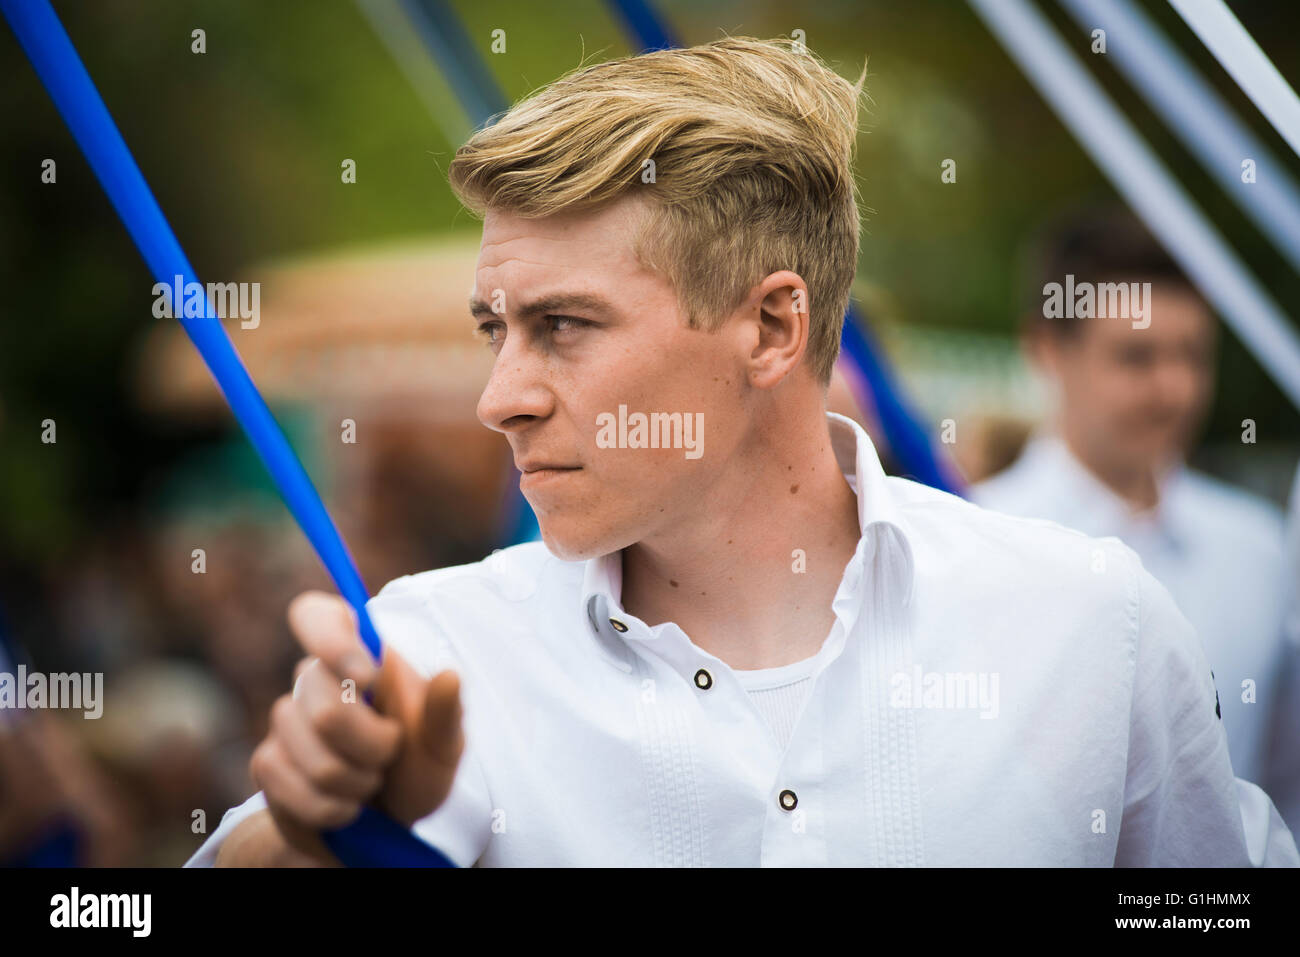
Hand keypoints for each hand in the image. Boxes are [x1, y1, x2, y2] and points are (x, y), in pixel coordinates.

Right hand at [250, 591, 463, 859]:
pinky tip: (345, 806)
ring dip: (355, 783)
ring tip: (370, 781)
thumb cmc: (417, 767)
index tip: (367, 678)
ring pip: (313, 757)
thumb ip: (445, 714)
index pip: (316, 616)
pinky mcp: (267, 762)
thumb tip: (449, 676)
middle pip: (326, 712)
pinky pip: (289, 786)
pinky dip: (329, 808)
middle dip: (371, 748)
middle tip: (390, 755)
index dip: (331, 642)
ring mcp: (286, 719)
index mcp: (358, 655)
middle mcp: (315, 679)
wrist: (385, 823)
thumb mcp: (443, 745)